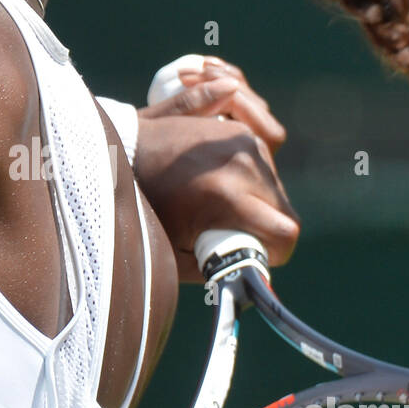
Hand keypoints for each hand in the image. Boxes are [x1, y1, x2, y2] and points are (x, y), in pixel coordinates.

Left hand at [134, 57, 299, 281]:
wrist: (123, 150)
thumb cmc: (143, 203)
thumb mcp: (175, 249)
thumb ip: (217, 267)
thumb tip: (248, 277)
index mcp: (229, 195)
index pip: (285, 232)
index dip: (274, 253)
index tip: (254, 255)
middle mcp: (244, 163)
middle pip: (283, 210)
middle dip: (265, 227)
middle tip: (228, 230)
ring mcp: (244, 142)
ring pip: (276, 186)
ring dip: (260, 201)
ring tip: (220, 203)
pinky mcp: (240, 130)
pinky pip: (266, 164)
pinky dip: (254, 178)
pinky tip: (225, 181)